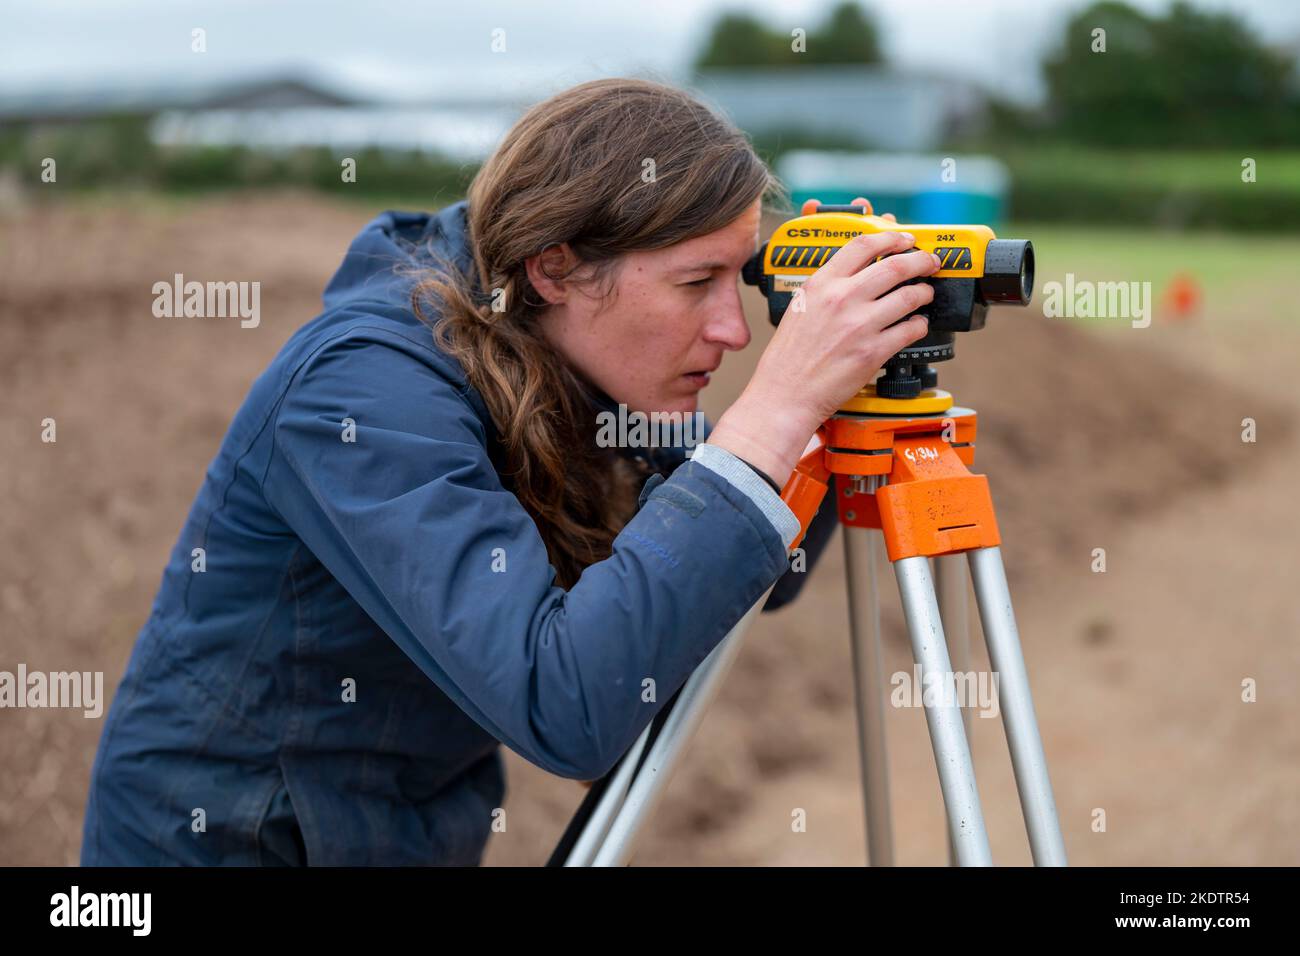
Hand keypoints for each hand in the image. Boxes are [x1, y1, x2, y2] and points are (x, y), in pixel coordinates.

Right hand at [709, 199, 936, 486]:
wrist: (784, 395)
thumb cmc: (788, 358)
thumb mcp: (800, 308)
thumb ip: (828, 286)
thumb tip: (859, 269)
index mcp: (820, 284)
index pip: (863, 245)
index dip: (891, 237)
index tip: (904, 238)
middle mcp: (841, 299)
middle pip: (895, 265)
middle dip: (921, 260)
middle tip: (929, 262)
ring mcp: (859, 325)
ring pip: (910, 296)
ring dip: (924, 293)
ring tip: (925, 295)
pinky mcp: (873, 352)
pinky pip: (911, 329)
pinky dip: (919, 325)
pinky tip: (916, 325)